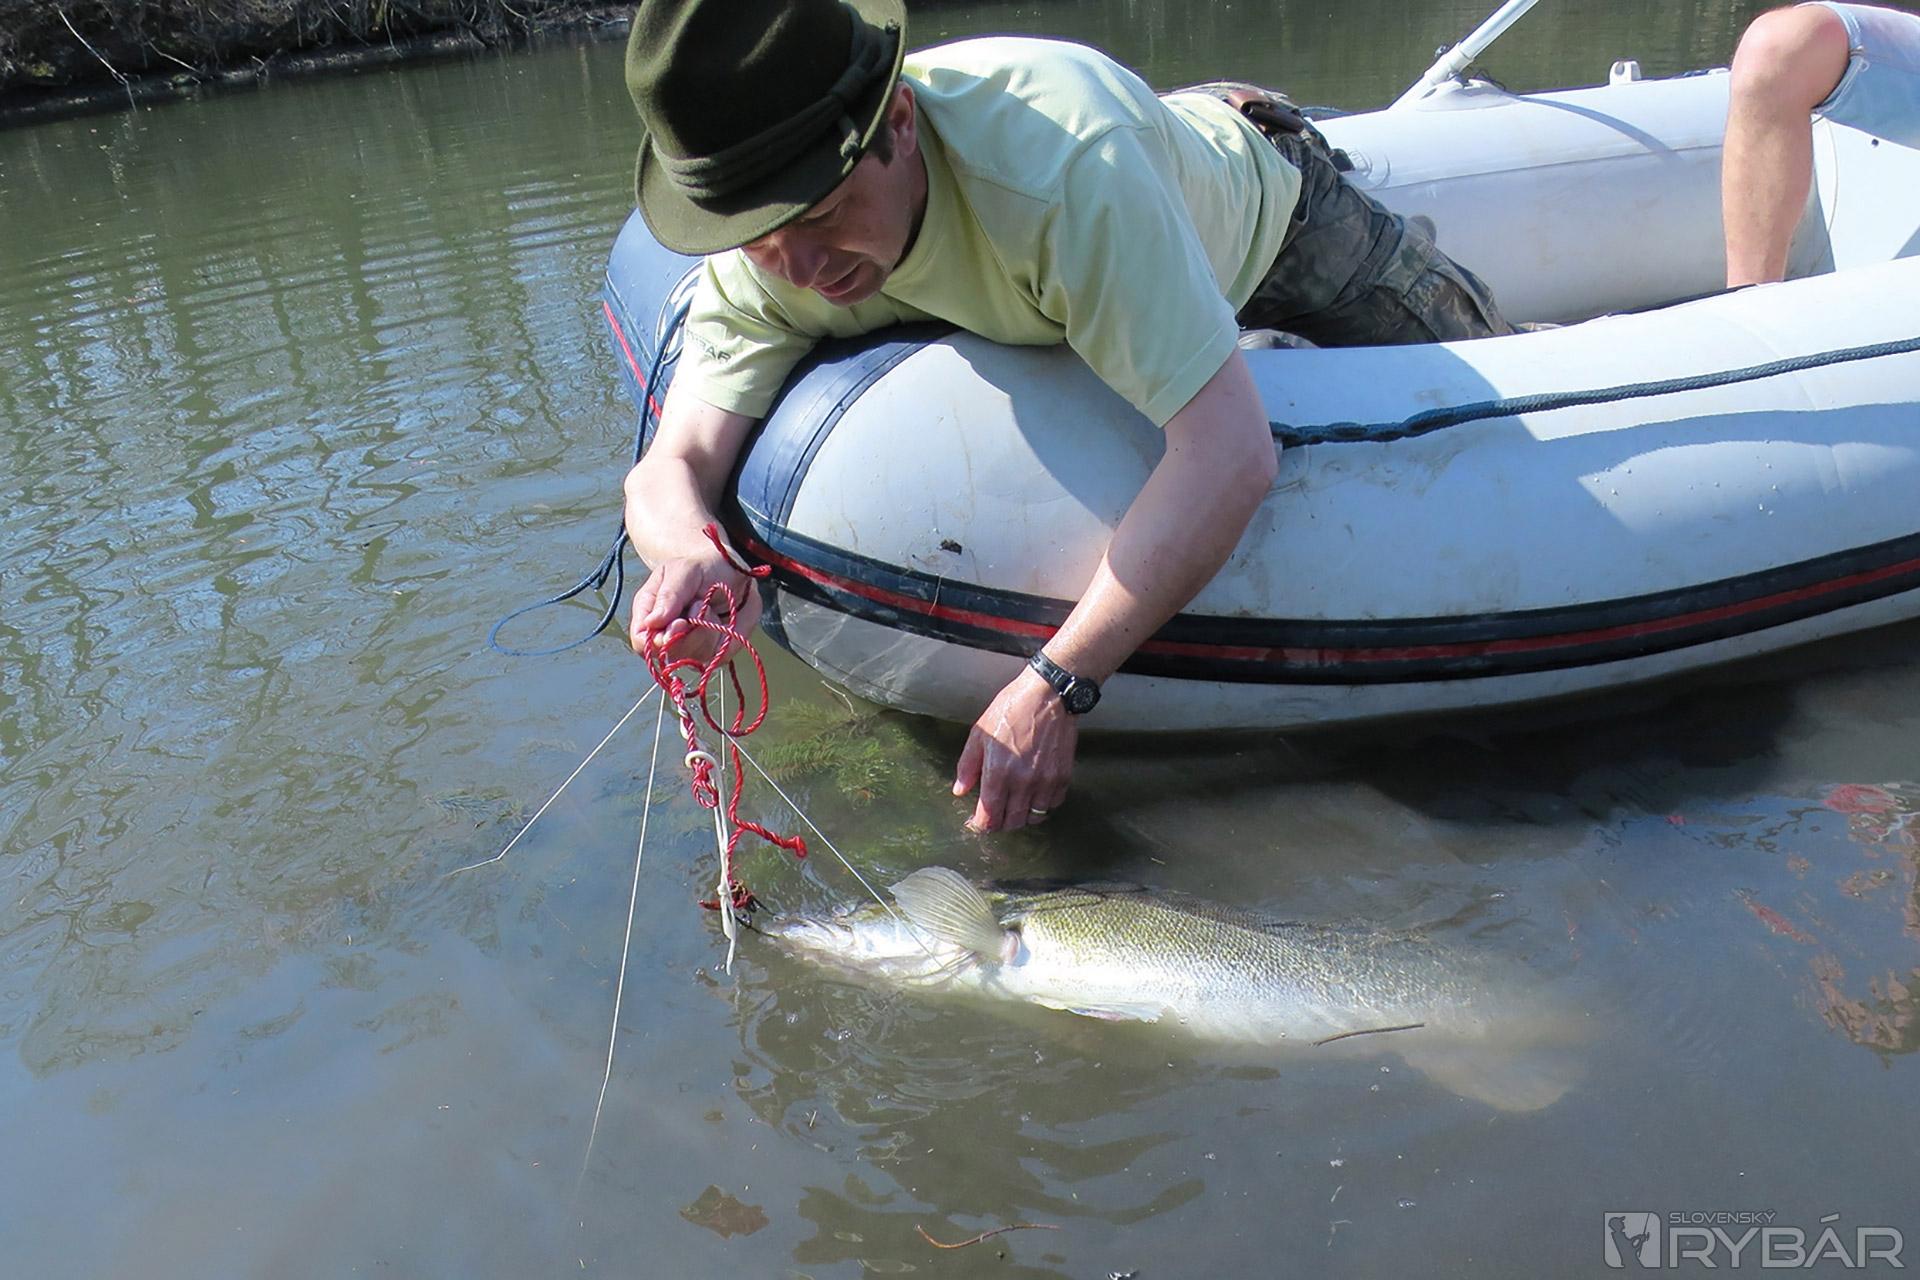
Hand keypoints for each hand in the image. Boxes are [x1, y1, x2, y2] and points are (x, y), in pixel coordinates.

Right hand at [629, 553, 761, 666]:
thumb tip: (650, 623)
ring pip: (693, 656)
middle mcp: (664, 634)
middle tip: (701, 606)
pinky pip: (716, 656)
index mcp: (649, 612)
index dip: (658, 640)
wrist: (735, 572)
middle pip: (667, 655)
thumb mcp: (684, 571)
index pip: (641, 641)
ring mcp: (687, 646)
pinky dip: (722, 636)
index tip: (680, 623)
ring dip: (707, 630)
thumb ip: (668, 595)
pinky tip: (720, 619)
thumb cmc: (704, 568)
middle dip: (689, 634)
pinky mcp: (710, 652)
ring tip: (708, 607)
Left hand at [952, 668, 1077, 831]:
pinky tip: (1035, 794)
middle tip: (995, 815)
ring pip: (1033, 817)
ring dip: (1022, 816)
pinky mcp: (1063, 777)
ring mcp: (1046, 781)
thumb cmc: (1013, 708)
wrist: (1049, 695)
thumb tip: (960, 790)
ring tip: (1015, 806)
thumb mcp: (980, 733)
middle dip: (1000, 823)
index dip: (981, 825)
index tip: (977, 823)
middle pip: (1011, 822)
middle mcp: (1023, 782)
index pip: (989, 815)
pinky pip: (1052, 804)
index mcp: (998, 771)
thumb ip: (968, 765)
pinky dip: (1042, 805)